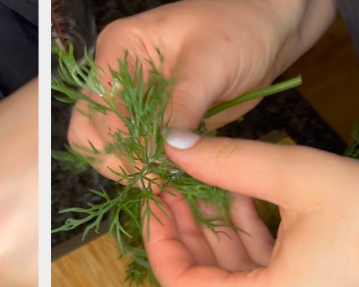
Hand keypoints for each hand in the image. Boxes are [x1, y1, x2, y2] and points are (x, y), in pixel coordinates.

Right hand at [66, 0, 333, 179]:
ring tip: (168, 184)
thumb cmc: (238, 31)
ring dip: (135, 172)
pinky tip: (176, 180)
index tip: (153, 169)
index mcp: (120, 49)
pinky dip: (154, 171)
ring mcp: (134, 102)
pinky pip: (142, 155)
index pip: (99, 108)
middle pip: (93, 134)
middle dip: (120, 162)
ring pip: (113, 150)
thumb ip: (182, 104)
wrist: (265, 35)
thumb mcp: (209, 62)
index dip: (121, 143)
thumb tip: (164, 147)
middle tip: (157, 183)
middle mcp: (118, 77)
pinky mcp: (156, 123)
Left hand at [143, 135, 358, 286]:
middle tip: (173, 189)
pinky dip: (254, 253)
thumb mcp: (300, 175)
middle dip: (187, 239)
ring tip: (214, 186)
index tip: (154, 197)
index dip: (159, 241)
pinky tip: (252, 204)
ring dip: (221, 242)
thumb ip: (227, 162)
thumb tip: (173, 148)